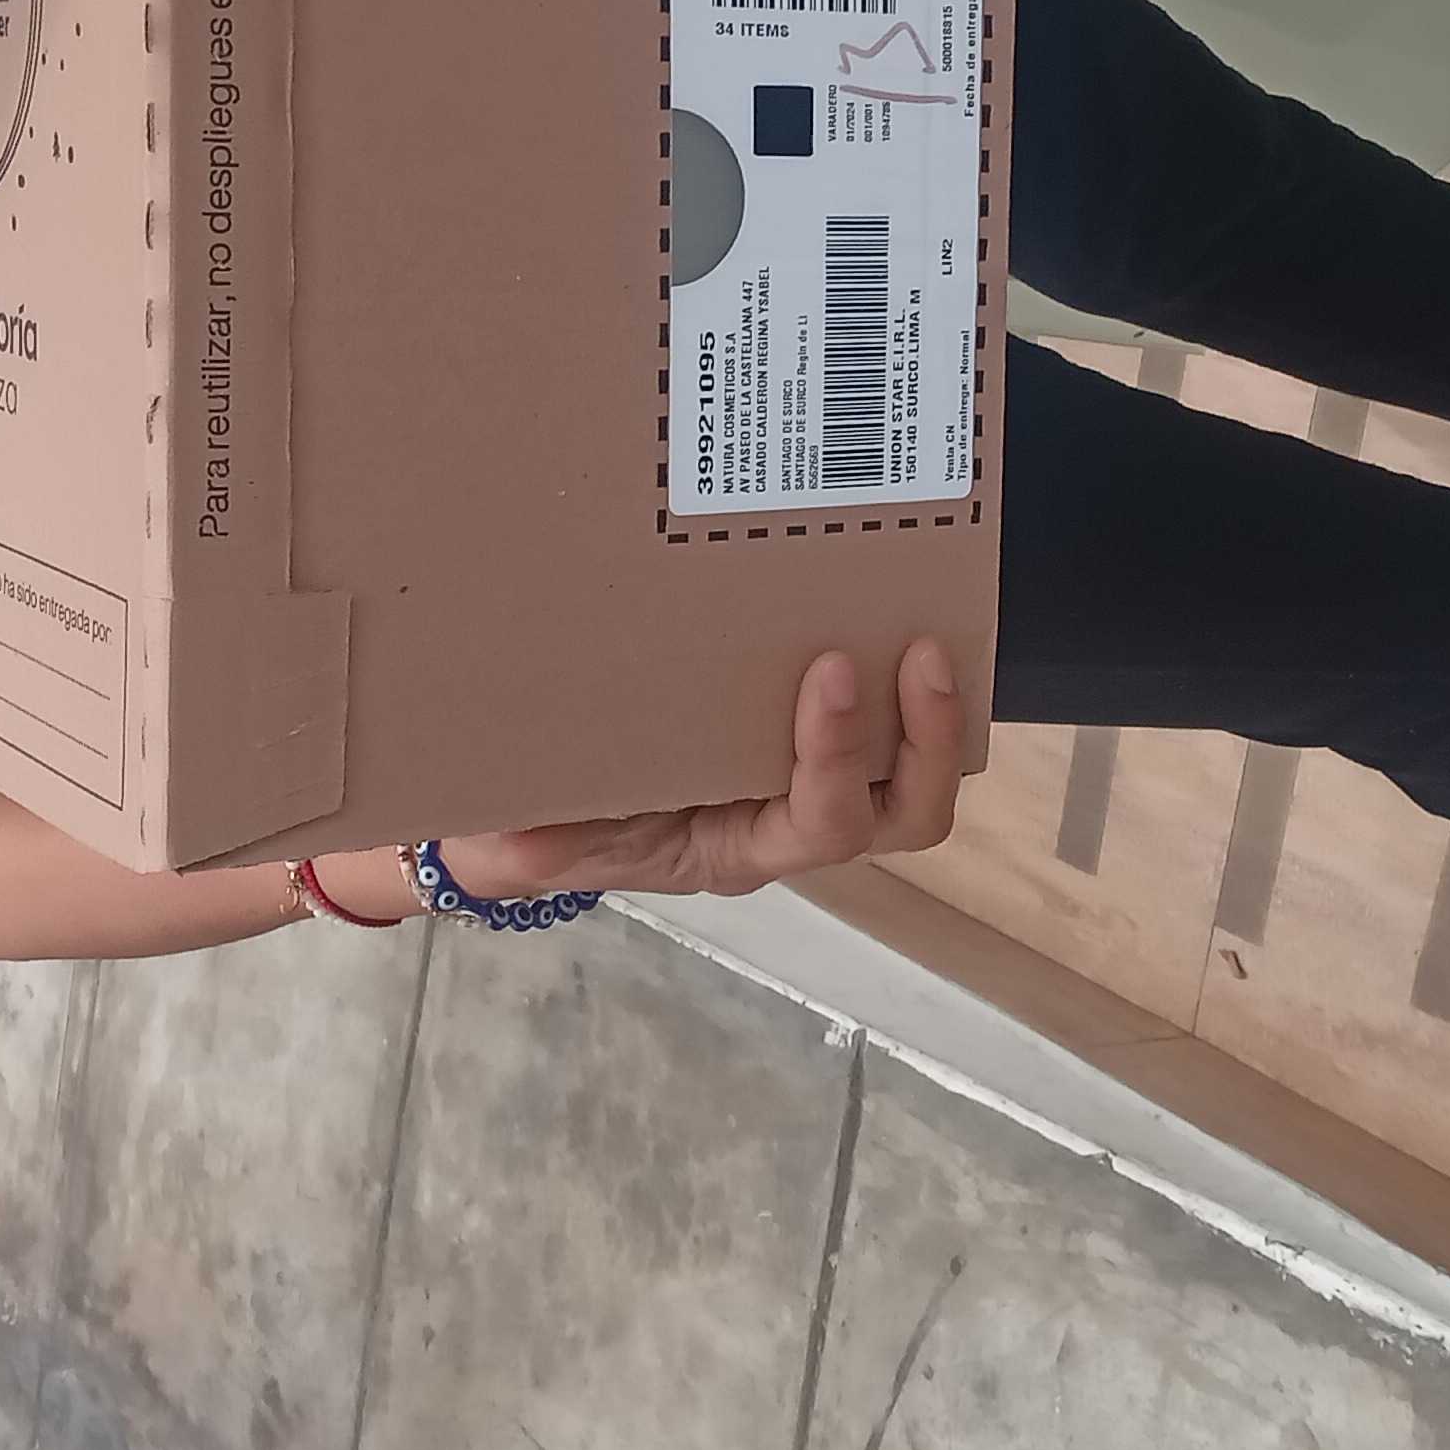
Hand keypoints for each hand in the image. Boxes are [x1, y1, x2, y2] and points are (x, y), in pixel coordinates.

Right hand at [438, 641, 966, 903]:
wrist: (540, 821)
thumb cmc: (549, 831)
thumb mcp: (528, 843)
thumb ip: (524, 848)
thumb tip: (515, 839)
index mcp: (739, 846)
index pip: (823, 825)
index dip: (837, 758)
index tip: (827, 672)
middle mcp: (790, 818)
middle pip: (906, 812)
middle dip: (930, 741)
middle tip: (922, 651)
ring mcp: (806, 777)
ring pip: (911, 768)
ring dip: (934, 710)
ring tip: (927, 625)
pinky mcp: (804, 732)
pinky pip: (882, 719)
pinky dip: (899, 677)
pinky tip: (889, 601)